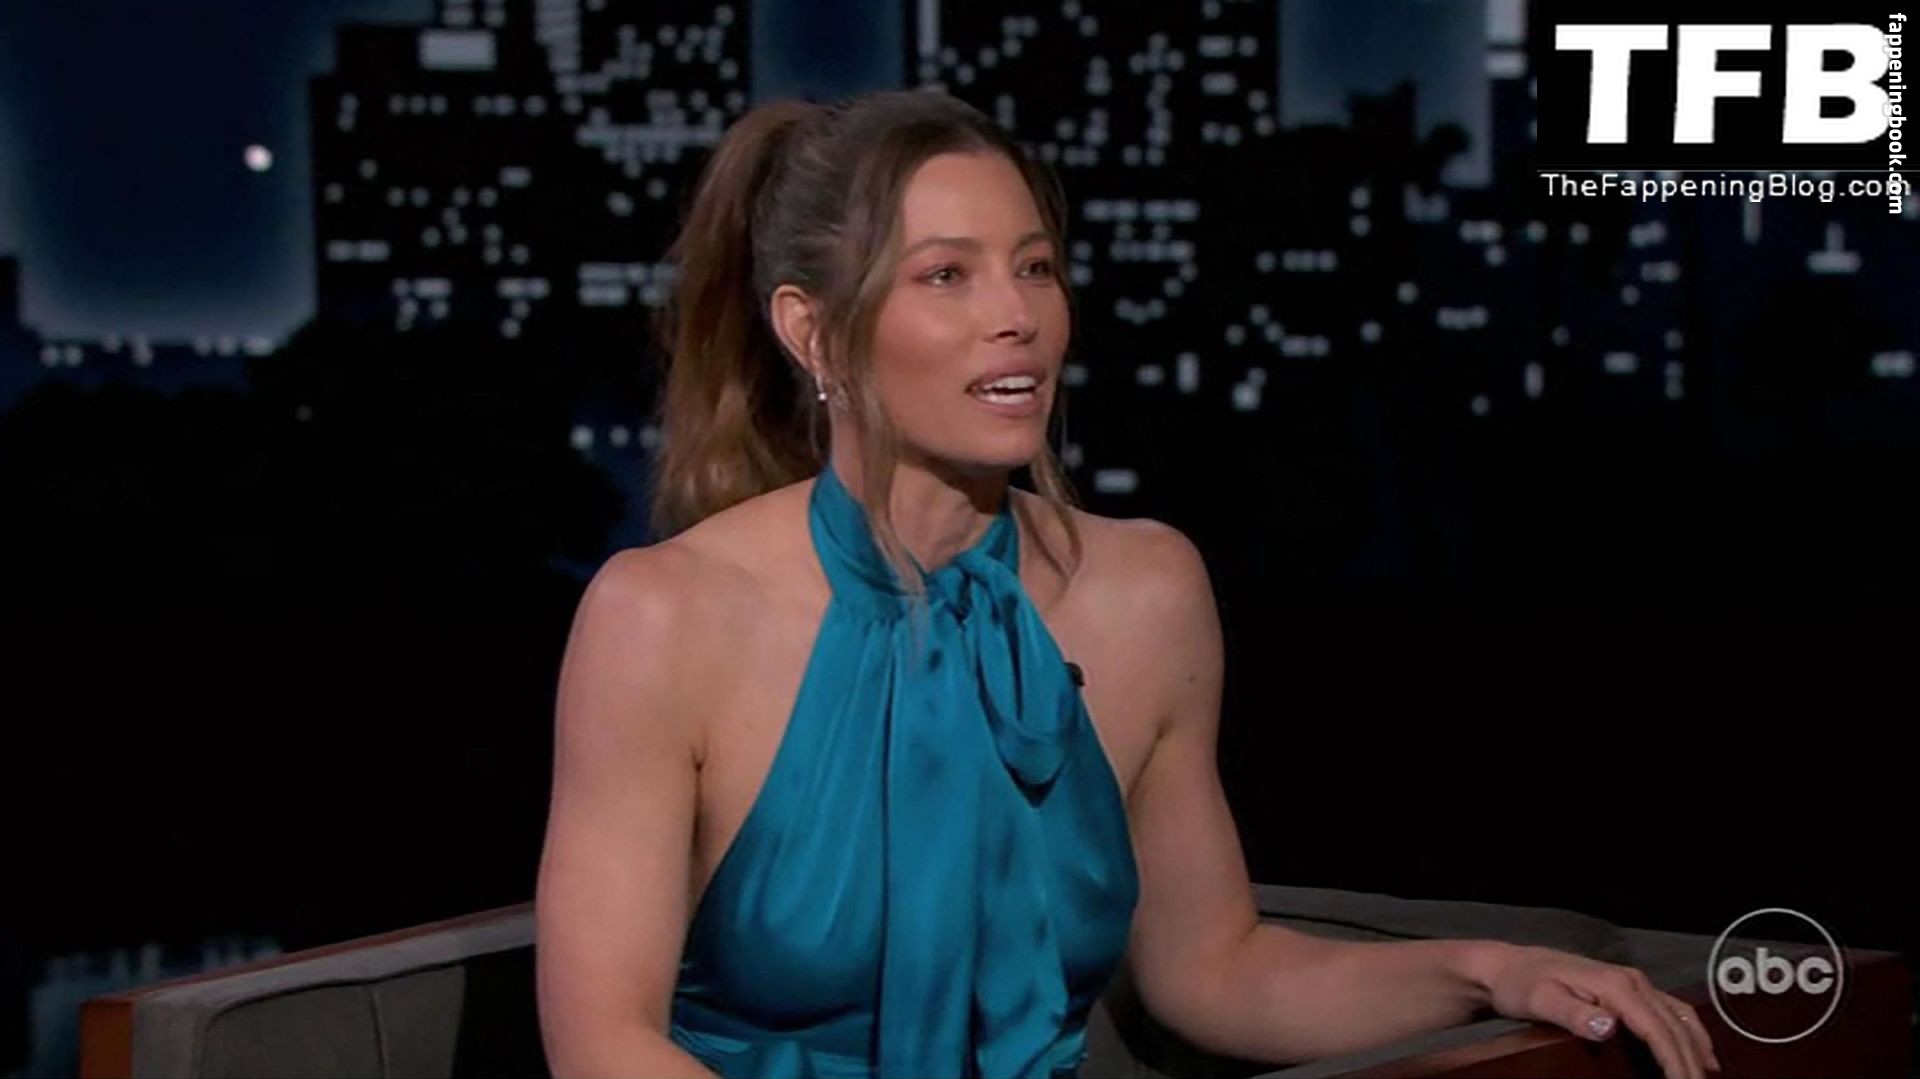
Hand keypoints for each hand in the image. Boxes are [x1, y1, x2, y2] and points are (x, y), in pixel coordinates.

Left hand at [1483, 944, 1720, 1078]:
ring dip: (1696, 1046)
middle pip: (1673, 1025)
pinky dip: (1687, 1032)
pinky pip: (1669, 1011)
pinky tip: (1696, 1050)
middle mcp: (1632, 981)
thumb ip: (1573, 1014)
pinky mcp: (1627, 988)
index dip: (1675, 1061)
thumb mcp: (1540, 1000)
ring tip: (1707, 1075)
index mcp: (1616, 986)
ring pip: (1678, 1016)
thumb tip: (1610, 1026)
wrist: (1508, 967)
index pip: (1657, 1029)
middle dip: (1690, 1061)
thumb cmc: (1521, 985)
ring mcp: (1632, 982)